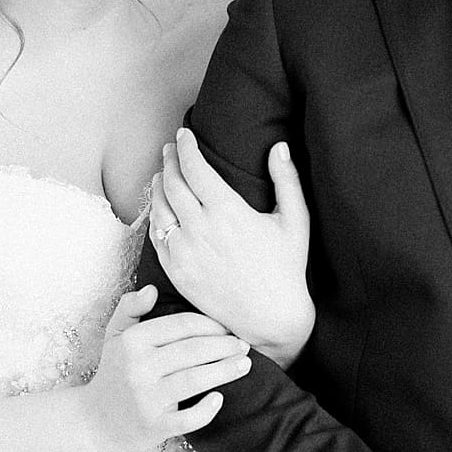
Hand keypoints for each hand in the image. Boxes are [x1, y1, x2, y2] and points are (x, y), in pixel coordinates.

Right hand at [86, 286, 249, 451]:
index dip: (210, 325)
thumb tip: (152, 289)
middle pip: (193, 351)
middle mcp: (138, 368)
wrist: (92, 421)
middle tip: (244, 346)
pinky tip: (219, 398)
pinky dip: (206, 409)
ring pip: (195, 380)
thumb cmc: (114, 373)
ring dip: (225, 370)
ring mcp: (146, 399)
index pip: (181, 325)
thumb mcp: (114, 336)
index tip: (228, 329)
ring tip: (245, 365)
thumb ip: (130, 308)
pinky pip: (187, 418)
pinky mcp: (154, 426)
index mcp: (132, 342)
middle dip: (225, 346)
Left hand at [153, 131, 314, 367]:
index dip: (186, 147)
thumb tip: (279, 146)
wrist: (269, 317)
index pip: (195, 168)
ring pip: (160, 207)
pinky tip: (160, 208)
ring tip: (163, 174)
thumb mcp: (295, 220)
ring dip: (159, 185)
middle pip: (173, 182)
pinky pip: (157, 235)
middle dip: (170, 160)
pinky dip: (156, 216)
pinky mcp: (175, 270)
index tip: (184, 134)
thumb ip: (287, 180)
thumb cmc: (286, 267)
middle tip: (171, 148)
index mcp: (228, 211)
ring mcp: (184, 250)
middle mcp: (200, 228)